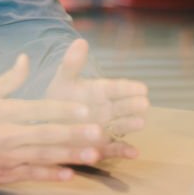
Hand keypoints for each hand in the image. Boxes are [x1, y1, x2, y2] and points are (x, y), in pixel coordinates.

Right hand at [0, 53, 106, 184]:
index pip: (38, 110)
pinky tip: (70, 173)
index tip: (86, 109)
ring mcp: (8, 156)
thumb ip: (11, 78)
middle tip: (98, 131)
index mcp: (4, 112)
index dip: (62, 110)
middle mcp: (7, 135)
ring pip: (43, 156)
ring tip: (93, 153)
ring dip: (69, 156)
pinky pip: (32, 174)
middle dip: (72, 134)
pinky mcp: (8, 174)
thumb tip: (26, 58)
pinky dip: (51, 175)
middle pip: (44, 135)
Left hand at [45, 39, 148, 159]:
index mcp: (99, 90)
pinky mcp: (102, 146)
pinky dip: (124, 151)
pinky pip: (114, 149)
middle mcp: (106, 109)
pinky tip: (134, 153)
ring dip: (130, 124)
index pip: (115, 88)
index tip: (142, 87)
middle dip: (132, 105)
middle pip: (122, 106)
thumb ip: (72, 63)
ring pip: (121, 126)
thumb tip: (80, 41)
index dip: (127, 88)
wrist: (49, 122)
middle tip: (144, 103)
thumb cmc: (59, 98)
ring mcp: (105, 127)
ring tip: (141, 122)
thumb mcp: (64, 79)